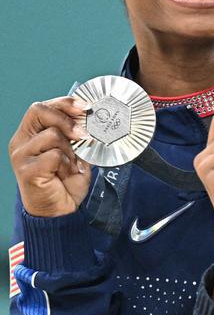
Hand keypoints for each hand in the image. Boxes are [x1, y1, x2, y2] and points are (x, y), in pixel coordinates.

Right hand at [9, 97, 92, 216]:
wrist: (60, 211)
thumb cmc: (65, 181)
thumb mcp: (74, 152)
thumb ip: (76, 135)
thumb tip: (90, 117)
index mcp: (31, 134)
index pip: (42, 107)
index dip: (64, 103)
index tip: (85, 107)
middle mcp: (21, 141)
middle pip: (39, 111)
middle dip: (66, 119)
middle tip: (82, 133)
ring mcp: (21, 155)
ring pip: (52, 135)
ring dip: (69, 151)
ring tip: (69, 166)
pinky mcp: (26, 170)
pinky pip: (54, 156)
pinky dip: (66, 165)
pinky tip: (64, 175)